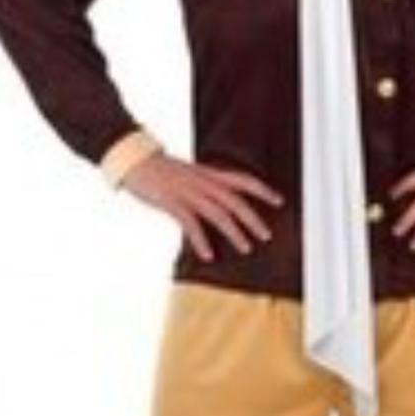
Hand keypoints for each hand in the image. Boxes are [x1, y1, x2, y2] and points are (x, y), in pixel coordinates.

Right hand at [121, 151, 284, 261]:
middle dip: (253, 218)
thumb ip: (206, 187)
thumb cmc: (160, 170)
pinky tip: (208, 255)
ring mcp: (188, 192)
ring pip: (218, 213)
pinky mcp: (172, 202)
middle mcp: (203, 182)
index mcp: (209, 174)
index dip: (263, 190)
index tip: (279, 201)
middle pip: (235, 200)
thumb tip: (220, 203)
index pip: (243, 179)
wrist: (134, 161)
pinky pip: (191, 223)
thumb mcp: (189, 175)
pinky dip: (201, 240)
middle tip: (266, 236)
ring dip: (234, 232)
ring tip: (246, 248)